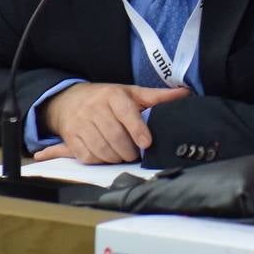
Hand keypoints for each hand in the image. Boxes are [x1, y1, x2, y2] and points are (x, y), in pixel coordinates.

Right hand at [34, 82, 190, 163]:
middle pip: (114, 135)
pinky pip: (87, 155)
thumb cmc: (106, 99)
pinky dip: (100, 160)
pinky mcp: (71, 137)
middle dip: (128, 150)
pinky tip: (106, 156)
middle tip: (135, 153)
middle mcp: (95, 107)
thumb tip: (184, 94)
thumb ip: (157, 97)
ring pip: (101, 148)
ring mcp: (81, 122)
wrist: (69, 100)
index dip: (137, 129)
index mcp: (112, 95)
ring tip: (122, 155)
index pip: (126, 113)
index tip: (147, 143)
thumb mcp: (131, 93)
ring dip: (116, 157)